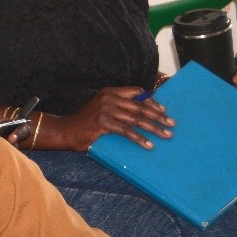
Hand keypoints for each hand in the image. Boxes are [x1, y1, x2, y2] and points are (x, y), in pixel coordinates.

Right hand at [48, 86, 173, 151]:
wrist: (65, 130)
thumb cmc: (86, 122)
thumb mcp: (103, 109)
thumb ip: (120, 107)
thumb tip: (143, 114)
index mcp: (110, 92)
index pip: (137, 92)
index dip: (152, 102)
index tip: (164, 111)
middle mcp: (108, 98)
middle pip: (140, 107)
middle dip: (158, 117)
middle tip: (171, 125)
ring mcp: (105, 110)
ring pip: (136, 119)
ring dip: (153, 128)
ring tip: (165, 135)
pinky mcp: (103, 123)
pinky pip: (126, 131)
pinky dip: (139, 138)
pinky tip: (148, 145)